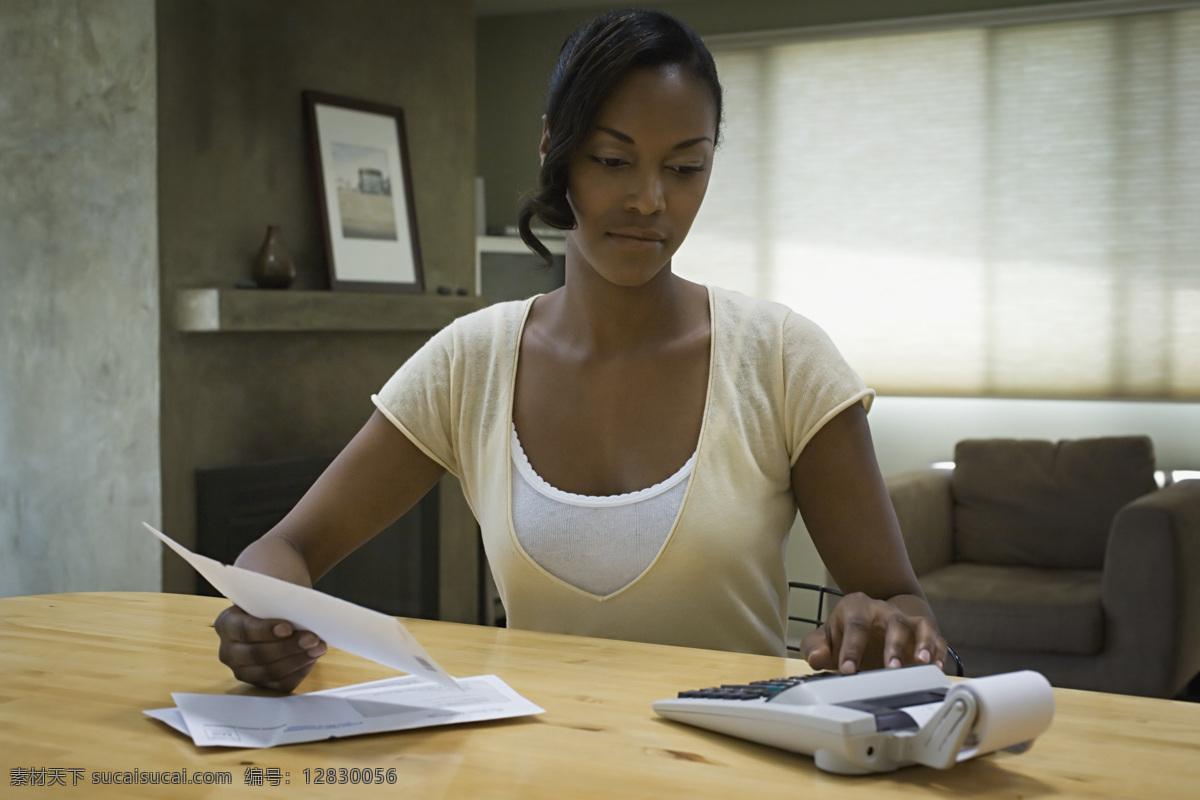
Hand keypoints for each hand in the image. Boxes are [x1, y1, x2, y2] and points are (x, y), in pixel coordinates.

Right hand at [215, 605, 326, 691]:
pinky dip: (299, 671)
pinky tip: (312, 658)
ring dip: (297, 660)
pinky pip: (281, 684)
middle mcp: (229, 652)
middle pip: (257, 654)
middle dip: (287, 647)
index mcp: (226, 624)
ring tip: (318, 647)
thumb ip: (280, 599)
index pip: (243, 630)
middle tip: (312, 638)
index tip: (288, 627)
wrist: (276, 609)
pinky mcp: (263, 683)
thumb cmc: (274, 599)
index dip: (266, 631)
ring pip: (270, 672)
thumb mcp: (273, 592)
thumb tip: (302, 608)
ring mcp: (245, 670)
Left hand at [798, 592, 946, 674]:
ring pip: (919, 626)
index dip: (852, 648)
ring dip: (922, 644)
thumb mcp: (824, 639)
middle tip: (891, 668)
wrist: (866, 625)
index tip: (847, 670)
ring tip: (922, 663)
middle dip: (893, 645)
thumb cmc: (843, 634)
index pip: (855, 625)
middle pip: (892, 621)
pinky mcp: (922, 633)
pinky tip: (936, 667)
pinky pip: (936, 637)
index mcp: (856, 608)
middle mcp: (883, 611)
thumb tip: (817, 658)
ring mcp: (905, 620)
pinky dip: (938, 652)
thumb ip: (815, 648)